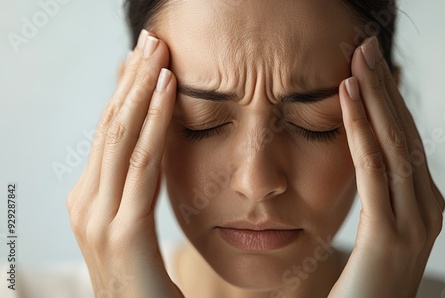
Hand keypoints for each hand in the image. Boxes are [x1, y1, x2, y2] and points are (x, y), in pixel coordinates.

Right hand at [66, 30, 183, 297]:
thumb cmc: (145, 280)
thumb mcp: (134, 226)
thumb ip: (135, 189)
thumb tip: (151, 147)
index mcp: (88, 198)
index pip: (106, 132)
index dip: (124, 91)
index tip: (142, 57)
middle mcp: (86, 202)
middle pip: (109, 124)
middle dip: (131, 77)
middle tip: (151, 38)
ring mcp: (98, 216)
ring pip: (121, 135)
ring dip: (141, 87)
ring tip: (158, 50)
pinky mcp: (121, 232)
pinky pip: (142, 163)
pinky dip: (154, 120)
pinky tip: (168, 88)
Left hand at [329, 36, 444, 296]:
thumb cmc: (365, 285)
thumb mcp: (379, 233)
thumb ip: (380, 197)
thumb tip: (367, 159)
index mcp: (423, 205)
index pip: (406, 141)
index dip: (389, 101)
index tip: (369, 68)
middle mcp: (427, 208)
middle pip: (405, 134)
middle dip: (384, 88)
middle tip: (366, 48)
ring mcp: (414, 222)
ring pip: (394, 144)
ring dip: (374, 97)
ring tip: (357, 60)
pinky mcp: (390, 236)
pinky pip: (374, 170)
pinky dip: (360, 130)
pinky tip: (347, 99)